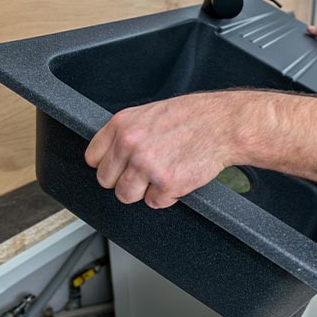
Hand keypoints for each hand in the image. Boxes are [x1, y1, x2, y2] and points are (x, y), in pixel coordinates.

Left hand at [84, 92, 249, 208]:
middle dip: (123, 180)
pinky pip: (155, 202)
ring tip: (161, 175)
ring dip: (143, 191)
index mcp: (122, 125)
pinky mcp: (166, 184)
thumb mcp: (150, 113)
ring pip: (126, 195)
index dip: (108, 164)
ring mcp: (147, 166)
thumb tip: (112, 154)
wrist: (223, 124)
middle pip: (106, 181)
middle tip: (143, 173)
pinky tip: (177, 177)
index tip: (118, 167)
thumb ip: (127, 133)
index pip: (93, 157)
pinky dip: (167, 196)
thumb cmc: (192, 116)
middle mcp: (130, 145)